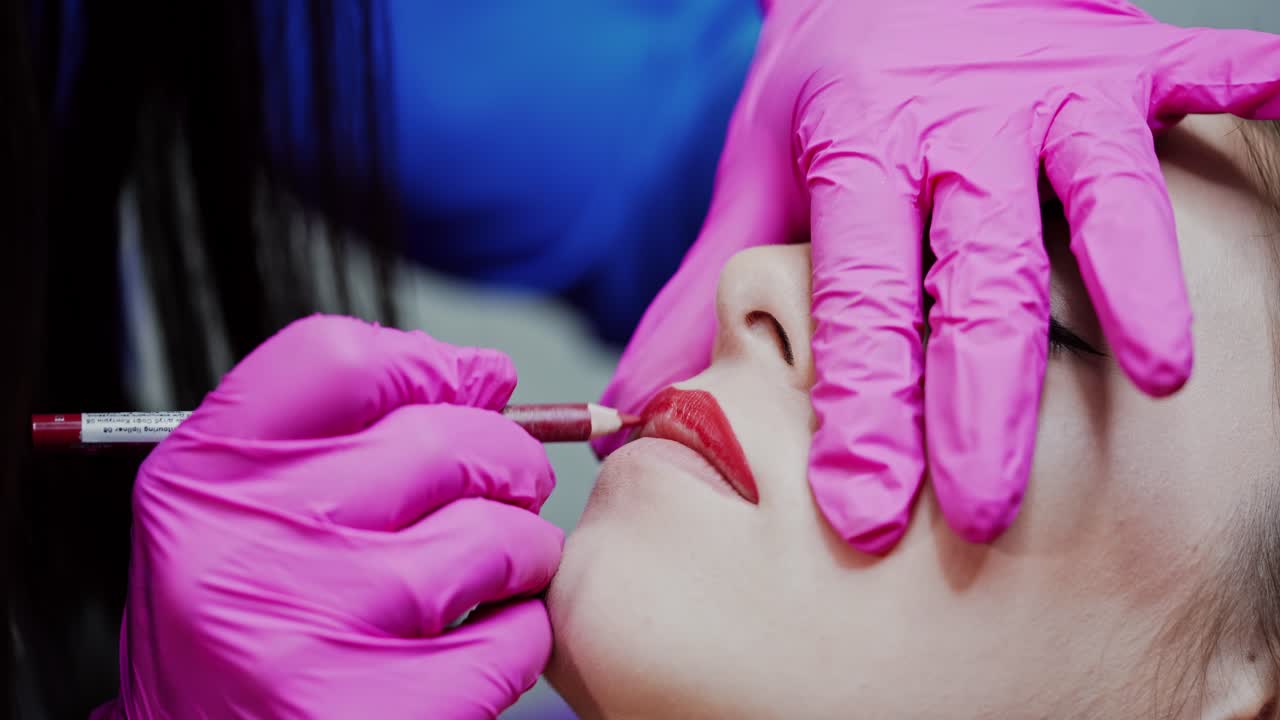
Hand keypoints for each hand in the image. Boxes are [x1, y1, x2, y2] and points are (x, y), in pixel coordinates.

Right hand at [96, 316, 559, 719]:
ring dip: (527, 548)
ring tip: (502, 570)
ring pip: (495, 536)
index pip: (336, 360)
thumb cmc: (250, 627)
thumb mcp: (249, 516)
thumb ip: (342, 435)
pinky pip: (514, 636)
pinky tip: (483, 646)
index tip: (463, 387)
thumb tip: (490, 375)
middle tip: (511, 487)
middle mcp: (244, 545)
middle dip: (508, 458)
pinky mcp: (377, 713)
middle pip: (440, 439)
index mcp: (201, 480)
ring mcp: (311, 632)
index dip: (423, 364)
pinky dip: (522, 635)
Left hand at [595, 0, 1279, 551]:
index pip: (858, 294)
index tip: (861, 506)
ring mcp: (1048, 87)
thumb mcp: (752, 182)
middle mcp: (955, 121)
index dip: (859, 404)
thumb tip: (636, 404)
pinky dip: (1246, 90)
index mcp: (857, 149)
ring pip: (1095, 194)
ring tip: (1155, 378)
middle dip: (979, 395)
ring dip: (1131, 283)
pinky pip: (1195, 70)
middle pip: (973, 272)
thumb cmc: (822, 99)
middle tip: (980, 507)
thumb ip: (703, 292)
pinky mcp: (1120, 58)